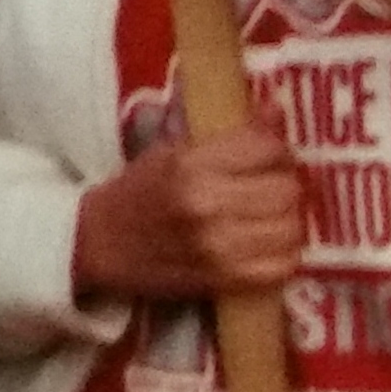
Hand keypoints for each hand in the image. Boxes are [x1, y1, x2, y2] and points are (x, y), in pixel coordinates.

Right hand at [74, 124, 305, 300]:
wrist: (98, 243)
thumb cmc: (137, 191)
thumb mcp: (173, 151)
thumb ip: (228, 135)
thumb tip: (279, 112)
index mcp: (189, 164)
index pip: (266, 148)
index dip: (277, 150)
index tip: (270, 155)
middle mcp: (206, 203)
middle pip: (287, 190)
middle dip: (286, 184)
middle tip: (273, 185)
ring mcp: (217, 246)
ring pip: (291, 228)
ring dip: (289, 220)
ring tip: (272, 216)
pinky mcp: (224, 279)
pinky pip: (282, 265)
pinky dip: (283, 254)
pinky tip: (267, 244)